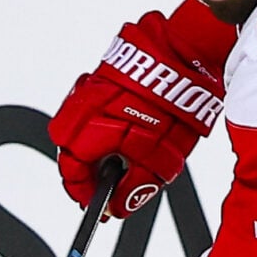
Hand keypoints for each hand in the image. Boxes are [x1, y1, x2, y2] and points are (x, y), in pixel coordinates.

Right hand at [49, 2, 234, 216]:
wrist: (189, 50)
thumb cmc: (177, 99)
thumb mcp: (163, 157)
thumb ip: (137, 186)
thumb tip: (120, 206)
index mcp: (92, 127)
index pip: (72, 170)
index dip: (83, 192)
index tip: (96, 204)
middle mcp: (83, 106)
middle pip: (68, 148)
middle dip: (84, 169)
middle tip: (105, 183)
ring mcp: (88, 86)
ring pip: (76, 127)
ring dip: (92, 145)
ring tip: (120, 155)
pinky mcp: (100, 74)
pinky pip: (89, 106)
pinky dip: (100, 124)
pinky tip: (124, 128)